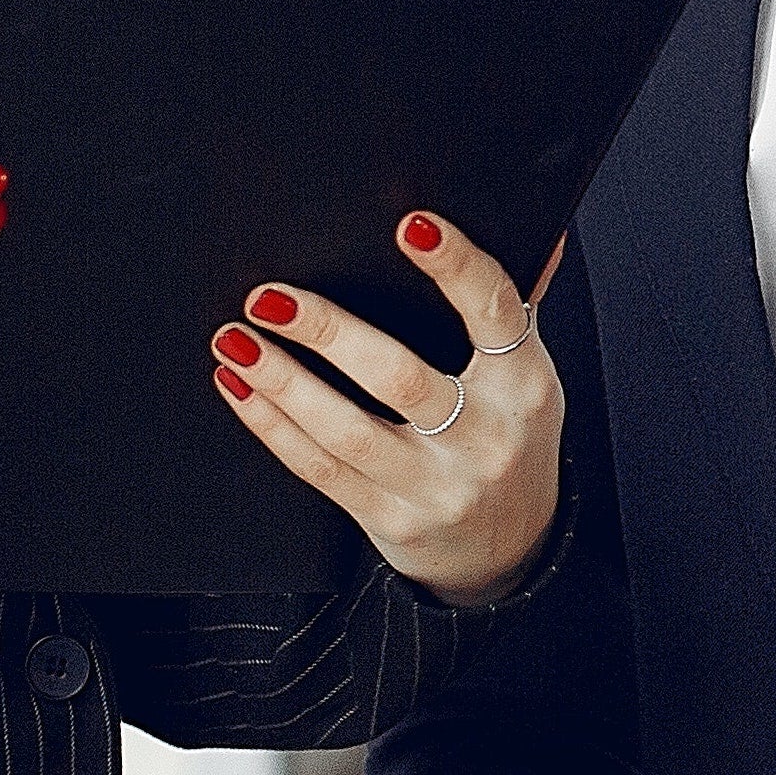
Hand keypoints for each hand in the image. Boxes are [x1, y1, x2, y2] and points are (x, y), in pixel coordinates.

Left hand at [214, 211, 564, 605]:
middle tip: (269, 297)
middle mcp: (486, 437)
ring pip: (347, 430)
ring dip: (283, 382)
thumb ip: (514, 307)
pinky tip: (242, 389)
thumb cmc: (506, 439)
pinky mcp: (393, 520)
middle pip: (399, 377)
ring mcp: (438, 486)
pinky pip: (322, 470)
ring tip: (235, 341)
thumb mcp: (525, 377)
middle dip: (327, 332)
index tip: (411, 225)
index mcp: (524, 384)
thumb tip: (540, 232)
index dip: (456, 266)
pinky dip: (273, 427)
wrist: (506, 549)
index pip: (495, 312)